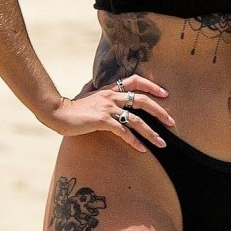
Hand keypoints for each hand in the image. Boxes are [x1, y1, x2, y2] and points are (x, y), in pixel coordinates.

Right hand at [50, 75, 173, 151]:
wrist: (58, 113)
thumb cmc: (71, 106)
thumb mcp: (84, 93)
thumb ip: (91, 87)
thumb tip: (92, 83)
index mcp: (110, 88)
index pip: (135, 81)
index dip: (152, 86)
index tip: (165, 93)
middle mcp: (111, 96)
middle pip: (142, 100)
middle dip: (160, 111)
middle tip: (172, 121)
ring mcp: (108, 108)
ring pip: (137, 120)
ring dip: (152, 133)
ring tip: (162, 143)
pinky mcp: (103, 121)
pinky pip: (124, 132)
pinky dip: (135, 141)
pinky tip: (142, 150)